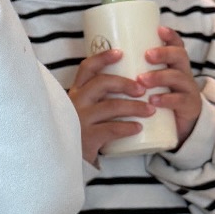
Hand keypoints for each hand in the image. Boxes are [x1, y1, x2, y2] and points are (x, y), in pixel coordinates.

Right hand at [67, 47, 156, 165]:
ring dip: (134, 107)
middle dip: (125, 83)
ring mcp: (80, 119)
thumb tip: (132, 85)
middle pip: (102, 83)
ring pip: (111, 106)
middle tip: (142, 89)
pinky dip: (128, 127)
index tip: (121, 53)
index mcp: (76, 92)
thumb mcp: (84, 110)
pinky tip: (139, 127)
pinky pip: (112, 128)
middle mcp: (75, 102)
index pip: (87, 68)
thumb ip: (99, 99)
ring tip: (150, 110)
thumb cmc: (81, 131)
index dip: (103, 58)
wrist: (64, 160)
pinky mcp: (86, 137)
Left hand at [140, 25, 202, 143]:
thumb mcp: (145, 84)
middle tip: (147, 55)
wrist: (174, 130)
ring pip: (178, 77)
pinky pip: (180, 101)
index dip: (170, 35)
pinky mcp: (189, 107)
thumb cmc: (153, 101)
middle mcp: (183, 73)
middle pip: (180, 56)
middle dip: (164, 53)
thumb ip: (132, 71)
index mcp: (172, 65)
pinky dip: (166, 99)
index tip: (159, 29)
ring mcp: (188, 90)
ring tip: (142, 80)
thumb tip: (100, 57)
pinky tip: (154, 100)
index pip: (176, 45)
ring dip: (159, 76)